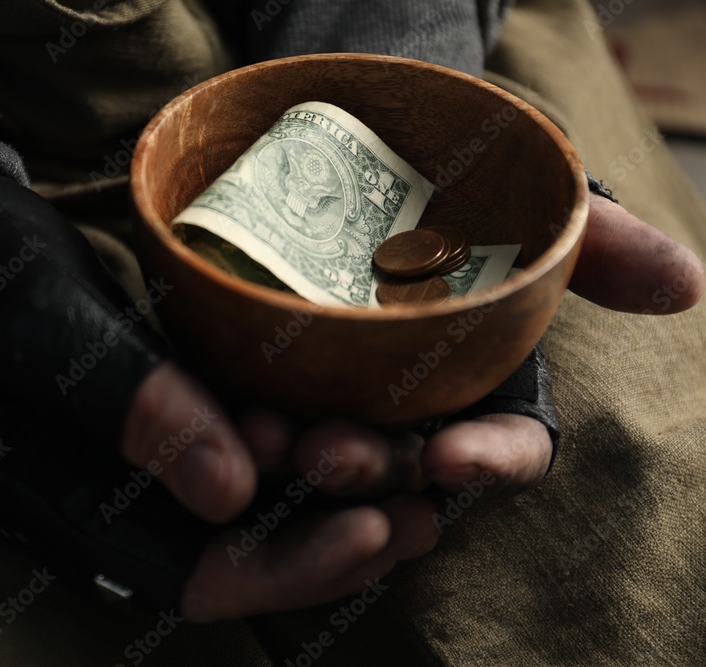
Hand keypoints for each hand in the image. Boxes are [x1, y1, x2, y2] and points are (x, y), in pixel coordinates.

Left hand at [124, 193, 703, 621]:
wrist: (373, 154)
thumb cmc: (467, 194)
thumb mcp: (531, 208)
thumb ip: (600, 245)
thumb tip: (686, 284)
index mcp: (479, 390)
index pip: (500, 450)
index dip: (486, 461)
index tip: (456, 459)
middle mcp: (410, 408)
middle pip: (397, 463)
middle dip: (370, 465)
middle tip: (329, 450)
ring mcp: (339, 396)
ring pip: (321, 453)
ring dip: (296, 457)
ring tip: (268, 436)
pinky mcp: (272, 377)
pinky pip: (254, 416)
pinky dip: (239, 426)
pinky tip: (220, 420)